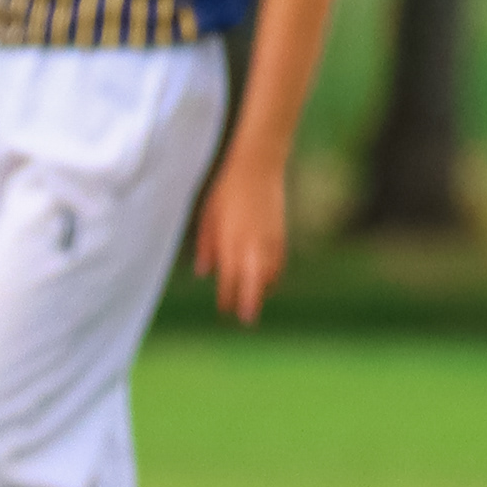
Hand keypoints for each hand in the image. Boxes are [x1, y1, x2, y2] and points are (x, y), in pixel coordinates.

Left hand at [193, 153, 291, 323]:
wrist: (259, 166)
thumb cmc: (227, 189)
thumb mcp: (208, 216)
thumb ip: (207, 246)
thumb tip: (204, 272)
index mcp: (231, 240)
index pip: (230, 277)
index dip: (228, 297)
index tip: (225, 310)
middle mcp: (252, 243)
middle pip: (253, 282)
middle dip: (250, 303)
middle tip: (246, 320)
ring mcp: (270, 239)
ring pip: (269, 274)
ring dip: (263, 290)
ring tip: (256, 302)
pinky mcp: (281, 233)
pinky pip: (279, 262)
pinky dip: (274, 274)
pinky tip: (269, 280)